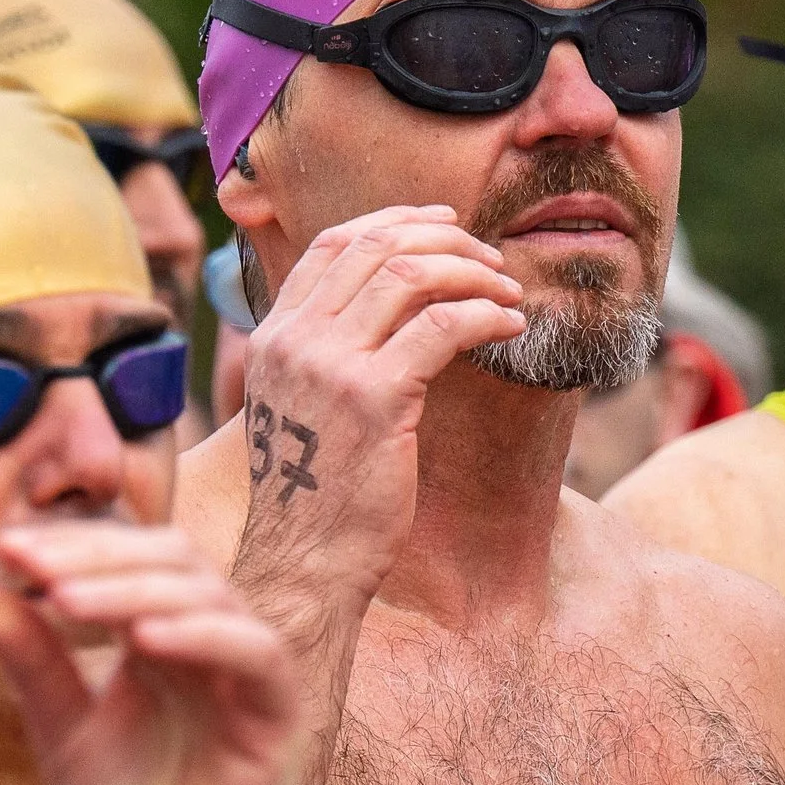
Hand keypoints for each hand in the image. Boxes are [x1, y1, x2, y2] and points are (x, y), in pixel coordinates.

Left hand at [0, 522, 305, 784]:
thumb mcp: (59, 730)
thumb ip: (30, 660)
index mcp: (161, 637)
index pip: (129, 559)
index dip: (72, 545)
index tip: (3, 550)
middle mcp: (209, 641)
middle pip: (171, 559)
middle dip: (97, 554)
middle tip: (29, 564)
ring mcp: (247, 674)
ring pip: (209, 595)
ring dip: (136, 589)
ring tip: (66, 600)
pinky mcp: (279, 715)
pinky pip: (256, 654)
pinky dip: (205, 635)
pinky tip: (143, 639)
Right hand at [234, 206, 523, 614]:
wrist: (307, 562)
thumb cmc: (319, 495)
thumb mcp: (305, 410)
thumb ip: (328, 356)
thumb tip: (391, 312)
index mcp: (273, 336)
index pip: (332, 244)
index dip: (394, 222)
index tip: (444, 224)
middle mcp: (294, 340)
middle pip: (375, 249)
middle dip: (444, 241)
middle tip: (490, 258)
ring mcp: (330, 366)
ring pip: (411, 277)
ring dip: (472, 273)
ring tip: (507, 290)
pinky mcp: (374, 398)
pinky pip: (443, 328)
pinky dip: (485, 315)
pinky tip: (510, 327)